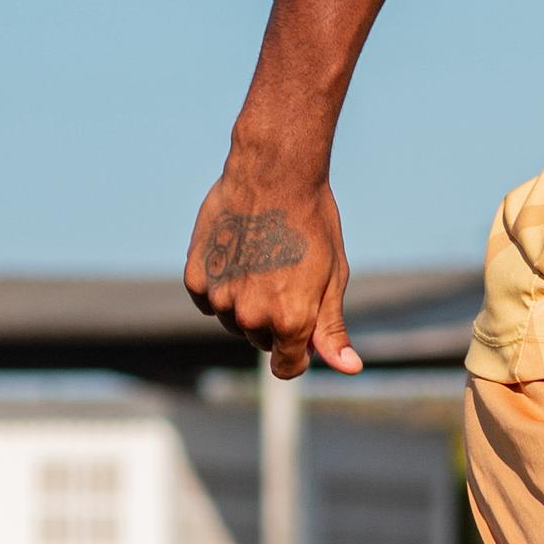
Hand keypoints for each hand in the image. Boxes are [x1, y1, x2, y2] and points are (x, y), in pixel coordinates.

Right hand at [185, 166, 360, 378]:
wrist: (274, 174)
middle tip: (286, 275)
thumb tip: (348, 368)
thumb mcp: (332, 277)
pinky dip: (220, 285)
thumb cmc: (312, 224)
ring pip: (232, 319)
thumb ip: (332, 328)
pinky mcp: (195, 277)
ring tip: (262, 260)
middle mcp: (250, 315)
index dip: (297, 352)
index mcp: (289, 321)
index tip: (302, 331)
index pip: (286, 366)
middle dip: (274, 319)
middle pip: (260, 339)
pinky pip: (207, 300)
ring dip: (245, 302)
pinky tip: (236, 255)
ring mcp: (219, 297)